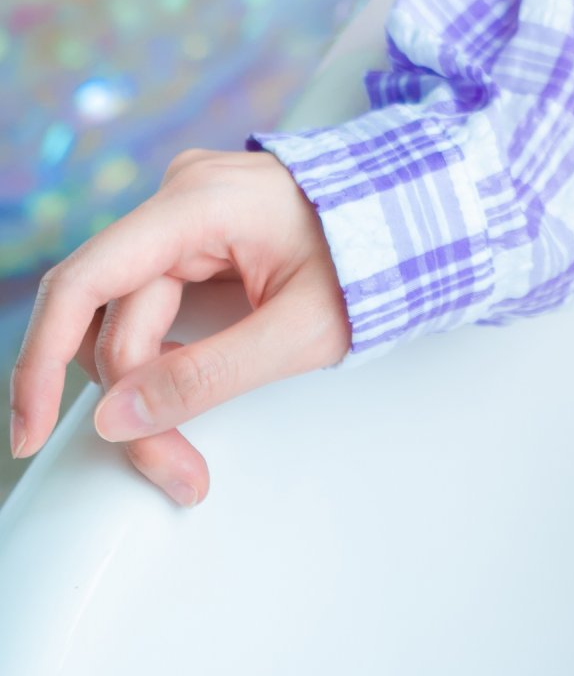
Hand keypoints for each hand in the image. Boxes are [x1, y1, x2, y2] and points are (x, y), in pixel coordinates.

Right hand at [8, 147, 350, 509]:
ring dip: (152, 395)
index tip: (31, 433)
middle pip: (117, 319)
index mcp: (199, 202)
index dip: (43, 360)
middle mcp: (181, 199)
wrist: (431, 215)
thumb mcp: (301, 330)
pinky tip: (186, 407)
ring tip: (188, 461)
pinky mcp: (201, 241)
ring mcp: (189, 217)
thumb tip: (117, 418)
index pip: (86, 281)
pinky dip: (167, 366)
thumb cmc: (380, 256)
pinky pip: (157, 310)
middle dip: (136, 405)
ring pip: (133, 324)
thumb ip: (208, 374)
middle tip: (177, 475)